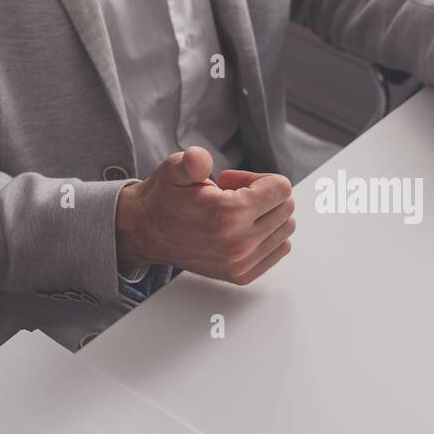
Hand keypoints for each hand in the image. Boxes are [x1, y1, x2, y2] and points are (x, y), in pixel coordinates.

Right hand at [115, 146, 295, 284]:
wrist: (147, 233)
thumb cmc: (165, 199)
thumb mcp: (174, 170)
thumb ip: (191, 162)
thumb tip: (199, 159)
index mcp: (228, 214)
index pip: (281, 188)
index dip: (259, 178)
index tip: (234, 182)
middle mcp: (239, 243)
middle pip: (286, 207)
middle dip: (265, 195)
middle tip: (234, 194)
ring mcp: (241, 262)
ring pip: (286, 229)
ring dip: (268, 215)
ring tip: (237, 212)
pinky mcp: (241, 275)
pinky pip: (279, 249)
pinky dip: (269, 235)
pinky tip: (243, 228)